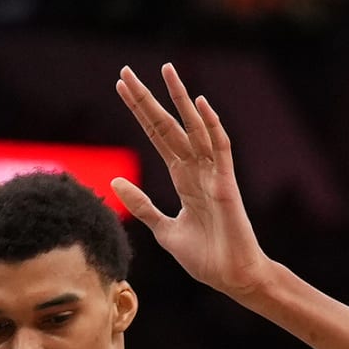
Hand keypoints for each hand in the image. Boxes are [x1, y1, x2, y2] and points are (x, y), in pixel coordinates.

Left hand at [112, 64, 271, 301]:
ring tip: (166, 70)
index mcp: (182, 178)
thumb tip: (117, 181)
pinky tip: (201, 104)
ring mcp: (213, 174)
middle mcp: (196, 169)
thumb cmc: (205, 258)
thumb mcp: (164, 230)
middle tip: (126, 70)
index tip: (121, 87)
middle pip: (168, 125)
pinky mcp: (227, 185)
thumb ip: (143, 205)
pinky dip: (212, 126)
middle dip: (147, 99)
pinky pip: (221, 149)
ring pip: (195, 128)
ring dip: (180, 99)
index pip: (157, 136)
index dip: (139, 111)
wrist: (231, 278)